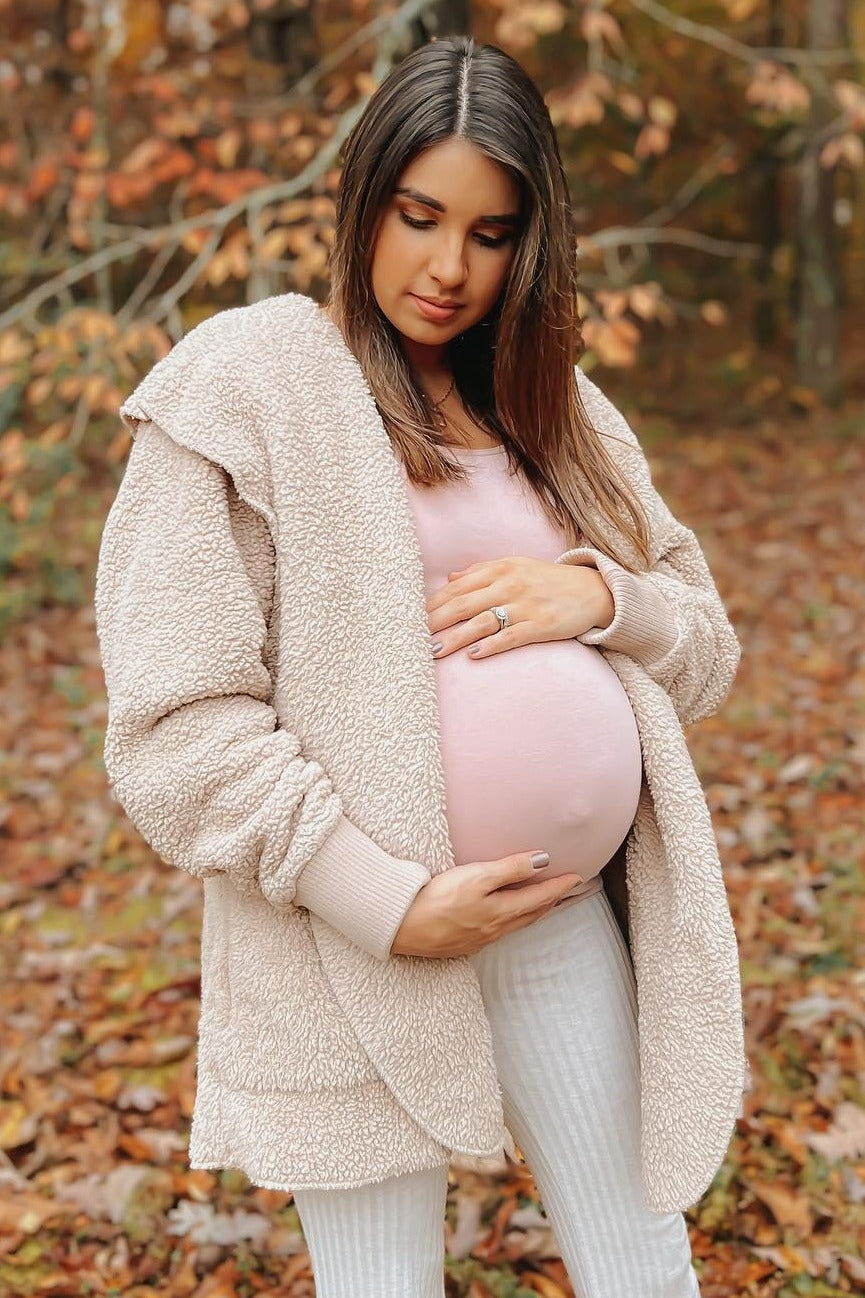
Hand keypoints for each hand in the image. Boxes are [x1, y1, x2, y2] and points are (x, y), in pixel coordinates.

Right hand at [390, 852, 583, 957]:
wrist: (402, 927)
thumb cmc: (438, 899)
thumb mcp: (476, 877)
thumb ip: (510, 869)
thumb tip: (543, 860)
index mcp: (501, 912)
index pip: (539, 897)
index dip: (559, 886)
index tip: (577, 877)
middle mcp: (495, 928)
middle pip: (532, 914)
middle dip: (552, 901)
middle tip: (568, 892)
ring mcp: (479, 938)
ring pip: (517, 924)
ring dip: (535, 913)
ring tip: (545, 905)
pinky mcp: (464, 943)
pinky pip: (499, 932)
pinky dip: (514, 922)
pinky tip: (507, 920)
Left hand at [427, 556, 614, 659]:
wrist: (591, 590)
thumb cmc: (547, 580)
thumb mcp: (514, 567)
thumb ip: (481, 572)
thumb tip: (450, 578)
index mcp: (500, 569)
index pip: (457, 587)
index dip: (433, 604)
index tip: (411, 618)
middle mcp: (510, 585)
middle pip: (463, 604)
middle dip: (435, 622)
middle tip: (412, 637)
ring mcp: (525, 606)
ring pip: (482, 622)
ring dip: (456, 638)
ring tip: (434, 651)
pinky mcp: (541, 625)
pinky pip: (511, 637)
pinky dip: (491, 646)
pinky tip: (474, 656)